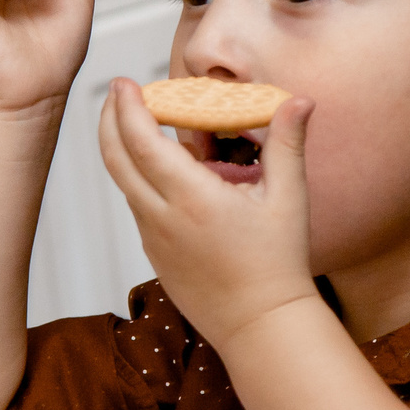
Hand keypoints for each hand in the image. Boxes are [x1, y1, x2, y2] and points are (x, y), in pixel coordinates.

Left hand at [97, 79, 322, 350]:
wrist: (260, 326)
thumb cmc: (278, 266)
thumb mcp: (289, 200)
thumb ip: (288, 144)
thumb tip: (300, 100)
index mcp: (192, 198)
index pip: (143, 141)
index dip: (127, 108)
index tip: (124, 83)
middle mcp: (162, 217)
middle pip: (116, 158)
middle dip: (109, 119)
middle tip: (117, 93)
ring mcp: (153, 238)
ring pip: (124, 183)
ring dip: (123, 149)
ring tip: (138, 123)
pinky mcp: (154, 254)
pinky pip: (138, 206)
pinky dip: (138, 178)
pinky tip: (160, 169)